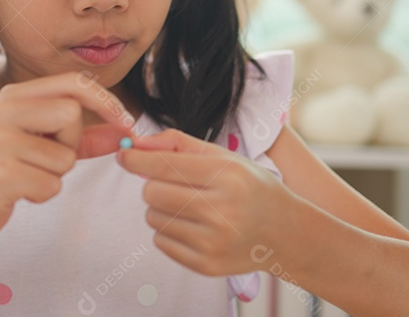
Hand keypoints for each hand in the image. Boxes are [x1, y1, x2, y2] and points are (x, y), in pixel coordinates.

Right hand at [0, 73, 135, 238]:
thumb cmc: (4, 169)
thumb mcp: (42, 145)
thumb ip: (83, 138)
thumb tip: (124, 133)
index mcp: (15, 95)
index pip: (72, 82)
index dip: (105, 99)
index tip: (126, 122)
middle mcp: (5, 109)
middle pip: (72, 114)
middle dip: (70, 143)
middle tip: (44, 157)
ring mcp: (1, 139)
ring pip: (65, 156)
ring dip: (55, 175)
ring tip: (26, 175)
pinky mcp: (3, 171)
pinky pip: (51, 184)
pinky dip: (42, 193)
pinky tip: (18, 191)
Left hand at [117, 129, 291, 276]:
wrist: (283, 233)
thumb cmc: (249, 187)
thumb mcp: (223, 156)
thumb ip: (178, 143)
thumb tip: (136, 142)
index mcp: (227, 176)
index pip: (164, 165)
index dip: (136, 158)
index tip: (124, 155)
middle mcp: (222, 210)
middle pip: (151, 192)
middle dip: (153, 184)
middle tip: (173, 185)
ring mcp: (214, 242)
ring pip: (153, 217)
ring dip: (161, 208)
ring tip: (188, 206)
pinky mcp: (206, 265)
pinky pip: (160, 242)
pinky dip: (168, 231)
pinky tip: (193, 227)